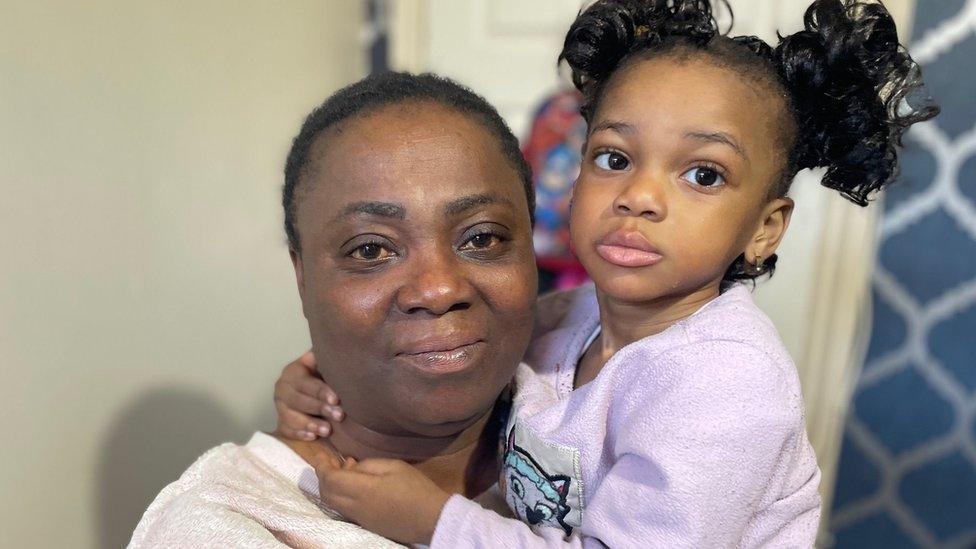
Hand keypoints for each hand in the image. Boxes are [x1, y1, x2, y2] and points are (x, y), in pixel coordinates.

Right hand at [273, 350, 345, 440]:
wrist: (311, 391)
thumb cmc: (321, 376)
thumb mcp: (321, 364)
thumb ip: (326, 359)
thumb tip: (341, 353)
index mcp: (292, 372)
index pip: (306, 382)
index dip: (321, 391)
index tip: (336, 399)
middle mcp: (282, 389)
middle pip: (298, 400)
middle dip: (319, 408)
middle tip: (339, 415)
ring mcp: (280, 407)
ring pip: (290, 417)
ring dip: (310, 424)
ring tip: (327, 430)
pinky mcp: (281, 422)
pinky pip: (286, 430)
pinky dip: (299, 434)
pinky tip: (313, 437)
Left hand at [315, 458, 451, 544]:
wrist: (431, 519)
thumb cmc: (416, 488)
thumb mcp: (394, 466)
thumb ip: (368, 465)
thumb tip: (352, 467)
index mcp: (362, 490)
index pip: (329, 478)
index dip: (321, 465)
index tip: (320, 453)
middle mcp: (355, 507)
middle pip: (326, 492)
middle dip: (323, 475)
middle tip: (328, 459)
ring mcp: (359, 518)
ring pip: (333, 502)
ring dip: (332, 485)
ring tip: (344, 468)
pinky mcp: (366, 524)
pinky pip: (344, 508)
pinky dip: (342, 494)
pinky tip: (355, 484)